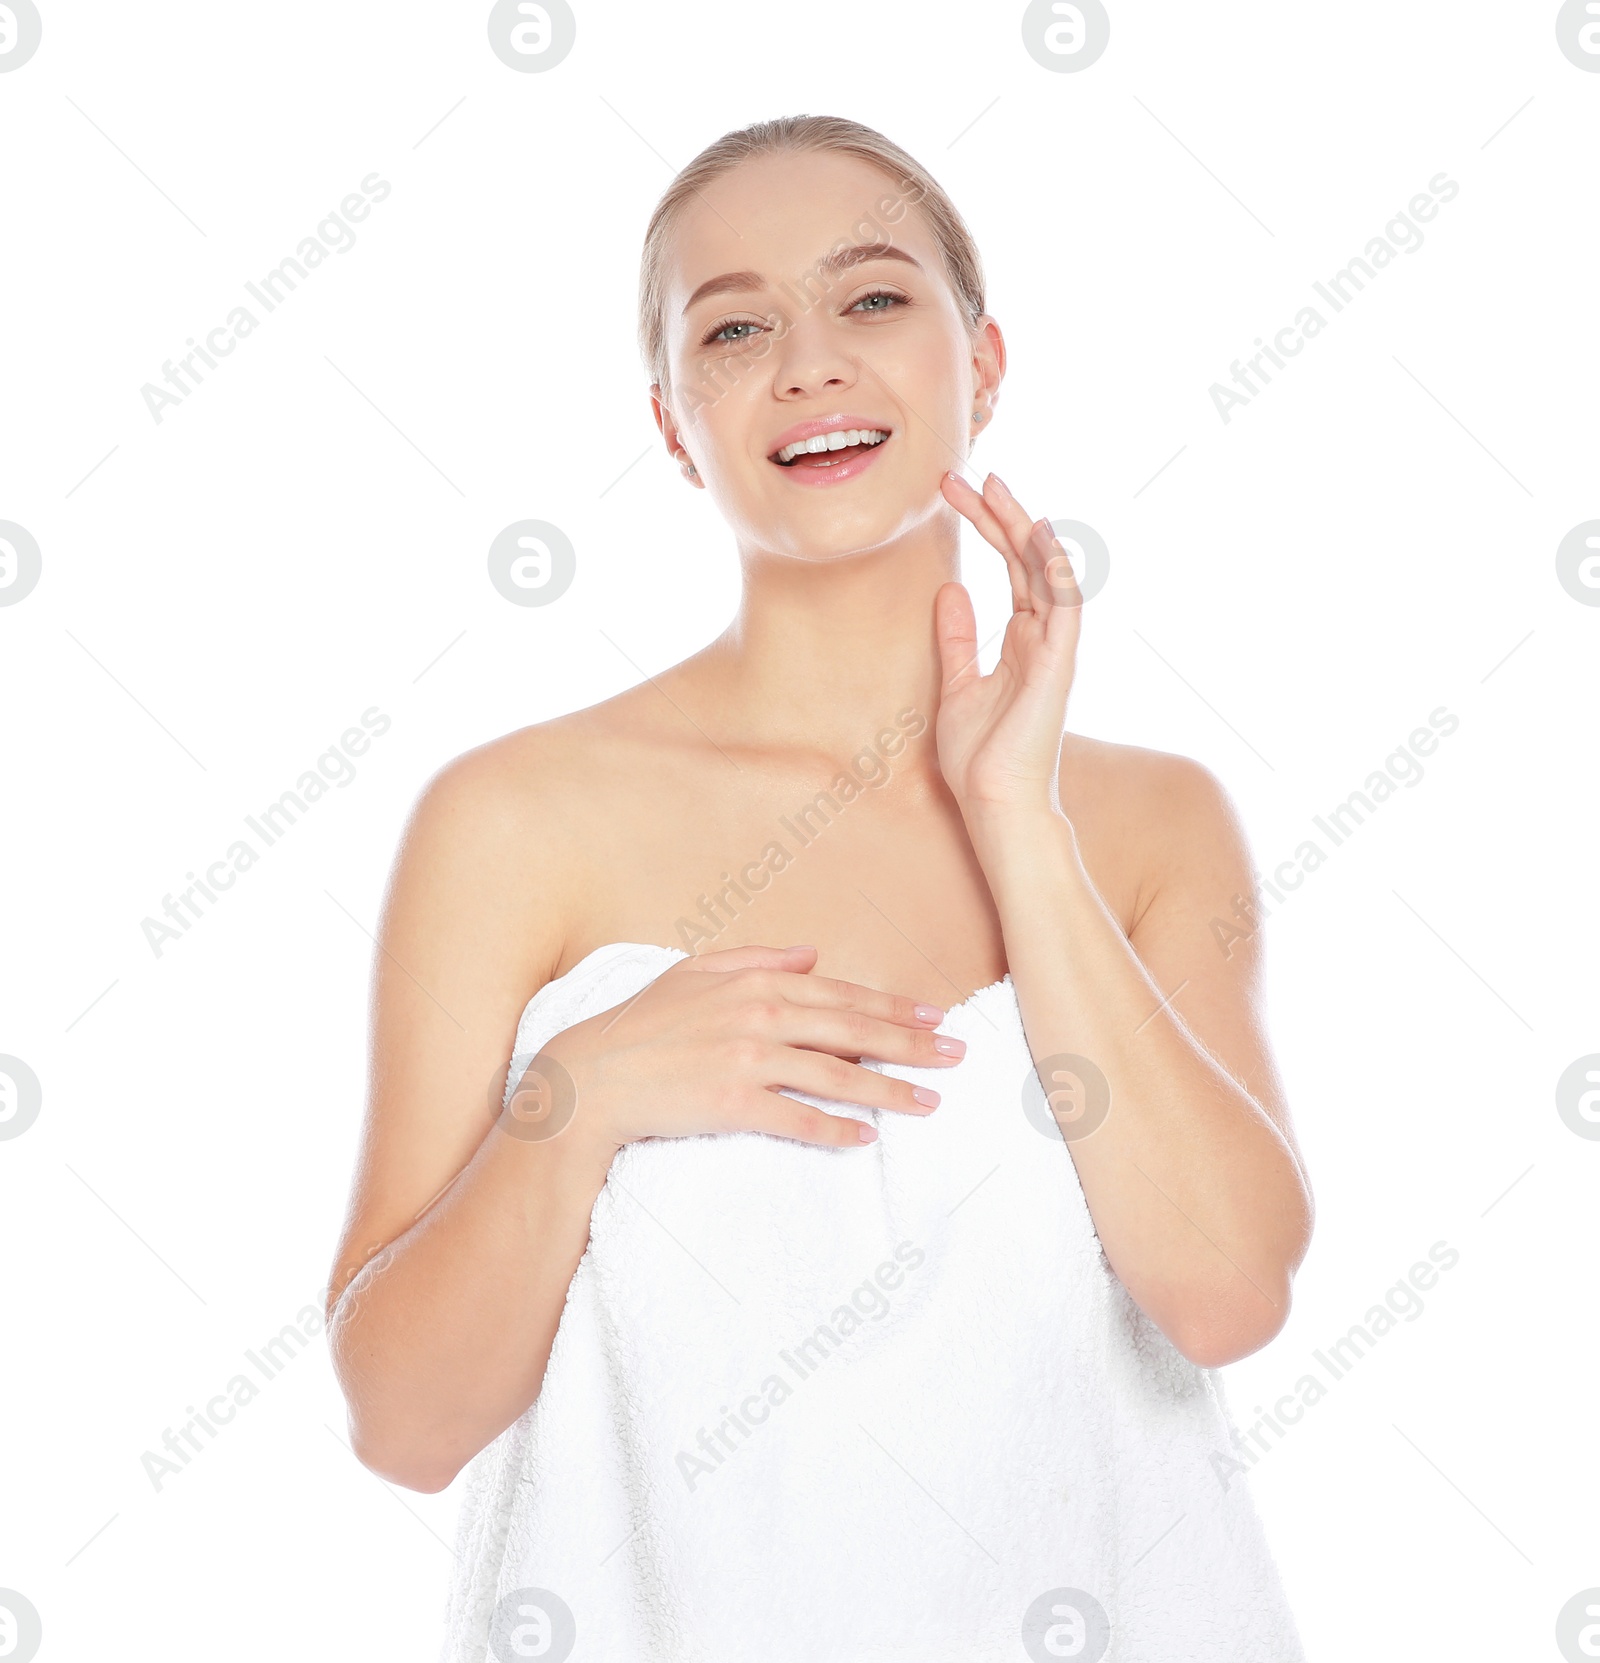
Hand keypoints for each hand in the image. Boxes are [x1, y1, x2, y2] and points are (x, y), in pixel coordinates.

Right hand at [531, 944, 965, 1152]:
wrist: (591, 1076)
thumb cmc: (641, 1023)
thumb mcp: (695, 972)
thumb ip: (756, 959)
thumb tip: (810, 954)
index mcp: (757, 983)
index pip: (841, 995)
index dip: (893, 1006)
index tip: (934, 1016)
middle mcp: (760, 1017)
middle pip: (853, 1031)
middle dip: (912, 1044)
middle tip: (956, 1057)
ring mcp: (748, 1060)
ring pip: (837, 1077)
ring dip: (889, 1091)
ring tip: (929, 1103)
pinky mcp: (732, 1103)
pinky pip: (797, 1120)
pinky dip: (835, 1130)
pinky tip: (866, 1139)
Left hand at [933, 471, 1081, 820]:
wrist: (993, 803)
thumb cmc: (978, 757)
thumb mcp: (956, 685)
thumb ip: (957, 638)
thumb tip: (949, 590)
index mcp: (1021, 640)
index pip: (1010, 567)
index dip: (986, 526)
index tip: (953, 494)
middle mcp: (1043, 637)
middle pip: (1026, 559)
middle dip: (997, 515)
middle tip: (963, 477)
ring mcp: (1054, 649)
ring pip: (1048, 571)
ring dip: (1022, 528)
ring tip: (994, 487)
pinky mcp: (1058, 665)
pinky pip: (1064, 606)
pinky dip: (1053, 569)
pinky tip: (1035, 535)